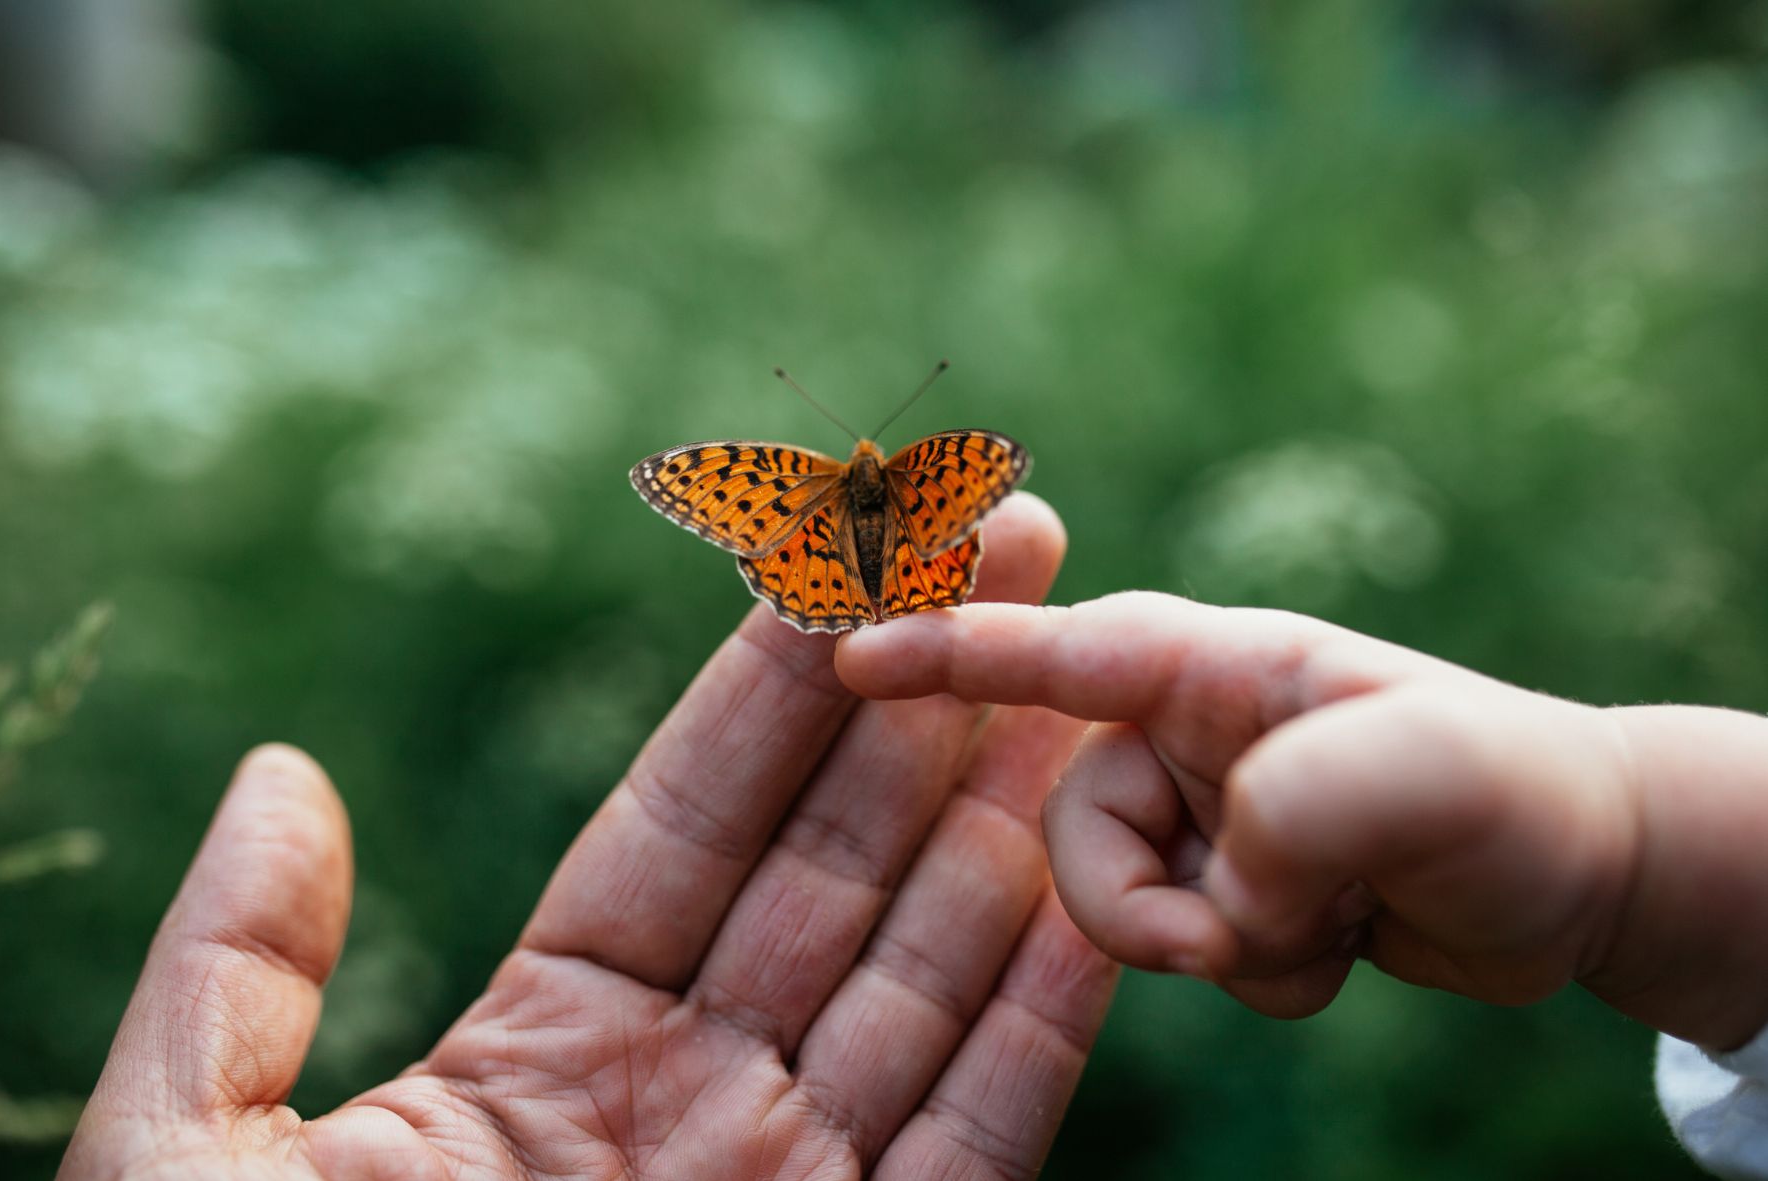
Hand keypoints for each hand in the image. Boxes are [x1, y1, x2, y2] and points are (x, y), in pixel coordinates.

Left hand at [60, 495, 1115, 1179]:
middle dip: (925, 690)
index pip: (687, 816)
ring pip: (929, 965)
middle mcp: (690, 1098)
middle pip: (836, 857)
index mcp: (541, 1048)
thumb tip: (289, 772)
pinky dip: (1048, 1009)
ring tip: (1075, 655)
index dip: (772, 672)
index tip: (843, 532)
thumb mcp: (190, 1158)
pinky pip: (983, 1130)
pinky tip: (1092, 879)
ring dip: (1007, 809)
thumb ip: (242, 968)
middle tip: (1007, 529)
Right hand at [836, 592, 1767, 1048]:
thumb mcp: (1432, 777)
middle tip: (1231, 931)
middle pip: (1067, 821)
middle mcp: (1184, 729)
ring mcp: (1197, 810)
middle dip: (1132, 899)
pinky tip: (1331, 944)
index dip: (943, 652)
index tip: (845, 654)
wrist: (1573, 873)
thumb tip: (1221, 877)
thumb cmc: (1512, 790)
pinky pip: (1172, 950)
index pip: (1052, 652)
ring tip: (1324, 928)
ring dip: (1213, 944)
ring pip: (1113, 904)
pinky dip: (1247, 970)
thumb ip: (1299, 806)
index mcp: (1212, 665)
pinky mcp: (1220, 882)